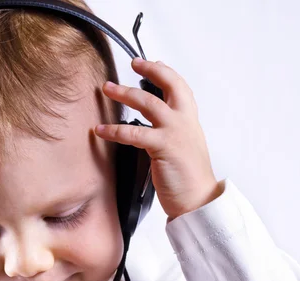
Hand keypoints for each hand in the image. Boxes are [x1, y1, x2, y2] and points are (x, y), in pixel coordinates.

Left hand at [94, 58, 223, 221]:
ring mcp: (174, 132)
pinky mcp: (163, 146)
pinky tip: (101, 130)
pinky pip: (133, 133)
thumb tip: (152, 123)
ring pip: (147, 103)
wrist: (198, 199)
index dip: (166, 72)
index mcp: (190, 121)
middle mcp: (184, 121)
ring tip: (107, 89)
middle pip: (167, 85)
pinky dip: (114, 130)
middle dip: (149, 70)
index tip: (152, 63)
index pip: (180, 87)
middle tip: (132, 63)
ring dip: (124, 93)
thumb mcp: (184, 146)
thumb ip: (172, 131)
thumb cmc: (188, 177)